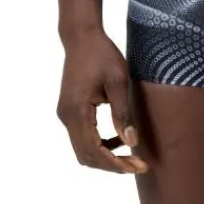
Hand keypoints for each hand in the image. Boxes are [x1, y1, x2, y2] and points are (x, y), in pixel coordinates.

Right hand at [56, 29, 148, 174]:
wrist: (82, 37)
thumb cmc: (102, 54)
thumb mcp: (118, 81)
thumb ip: (123, 113)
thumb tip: (131, 143)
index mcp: (78, 111)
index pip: (94, 150)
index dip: (116, 164)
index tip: (139, 166)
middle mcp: (66, 117)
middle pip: (86, 156)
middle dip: (112, 165)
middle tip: (138, 165)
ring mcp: (65, 114)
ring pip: (82, 149)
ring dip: (105, 156)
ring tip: (130, 154)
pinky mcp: (69, 110)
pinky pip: (82, 137)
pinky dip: (98, 144)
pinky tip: (117, 137)